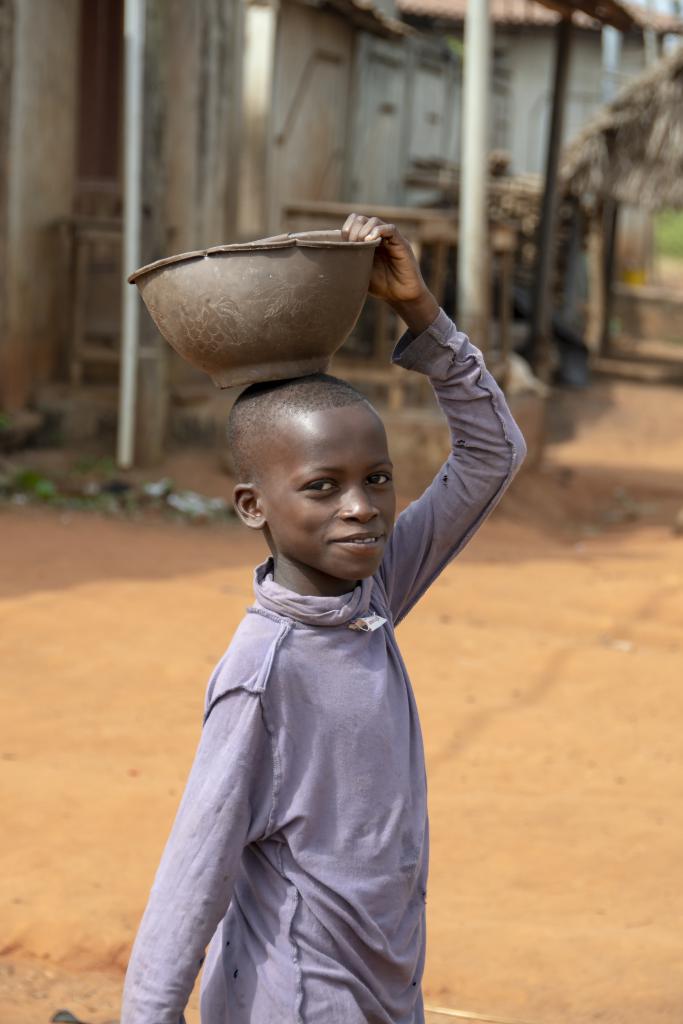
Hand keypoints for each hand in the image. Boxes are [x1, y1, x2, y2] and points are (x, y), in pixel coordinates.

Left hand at [341, 214, 439, 334]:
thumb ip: (348, 261)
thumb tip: (327, 260)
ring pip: (374, 221)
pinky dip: (378, 231)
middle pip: (362, 219)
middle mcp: (378, 236)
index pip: (354, 222)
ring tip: (361, 244)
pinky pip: (390, 229)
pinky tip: (371, 241)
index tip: (343, 243)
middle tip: (351, 244)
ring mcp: (390, 238)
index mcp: (367, 240)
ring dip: (364, 230)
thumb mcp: (358, 272)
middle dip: (353, 229)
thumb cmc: (380, 285)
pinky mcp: (401, 243)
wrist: (400, 296)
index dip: (347, 228)